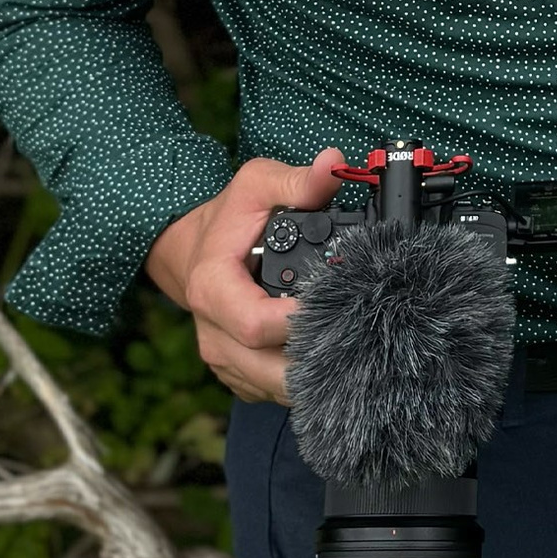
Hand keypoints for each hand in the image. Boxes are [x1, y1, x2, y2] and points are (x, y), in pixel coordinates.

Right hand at [146, 149, 342, 402]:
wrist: (193, 250)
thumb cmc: (228, 219)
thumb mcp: (257, 185)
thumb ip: (297, 180)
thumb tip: (334, 164)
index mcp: (213, 289)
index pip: (255, 324)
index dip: (300, 322)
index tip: (340, 307)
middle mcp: (213, 333)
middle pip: (269, 370)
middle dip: (318, 360)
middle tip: (363, 338)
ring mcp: (223, 359)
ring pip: (274, 388)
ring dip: (315, 376)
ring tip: (354, 349)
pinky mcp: (236, 375)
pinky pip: (271, 393)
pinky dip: (302, 383)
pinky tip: (330, 358)